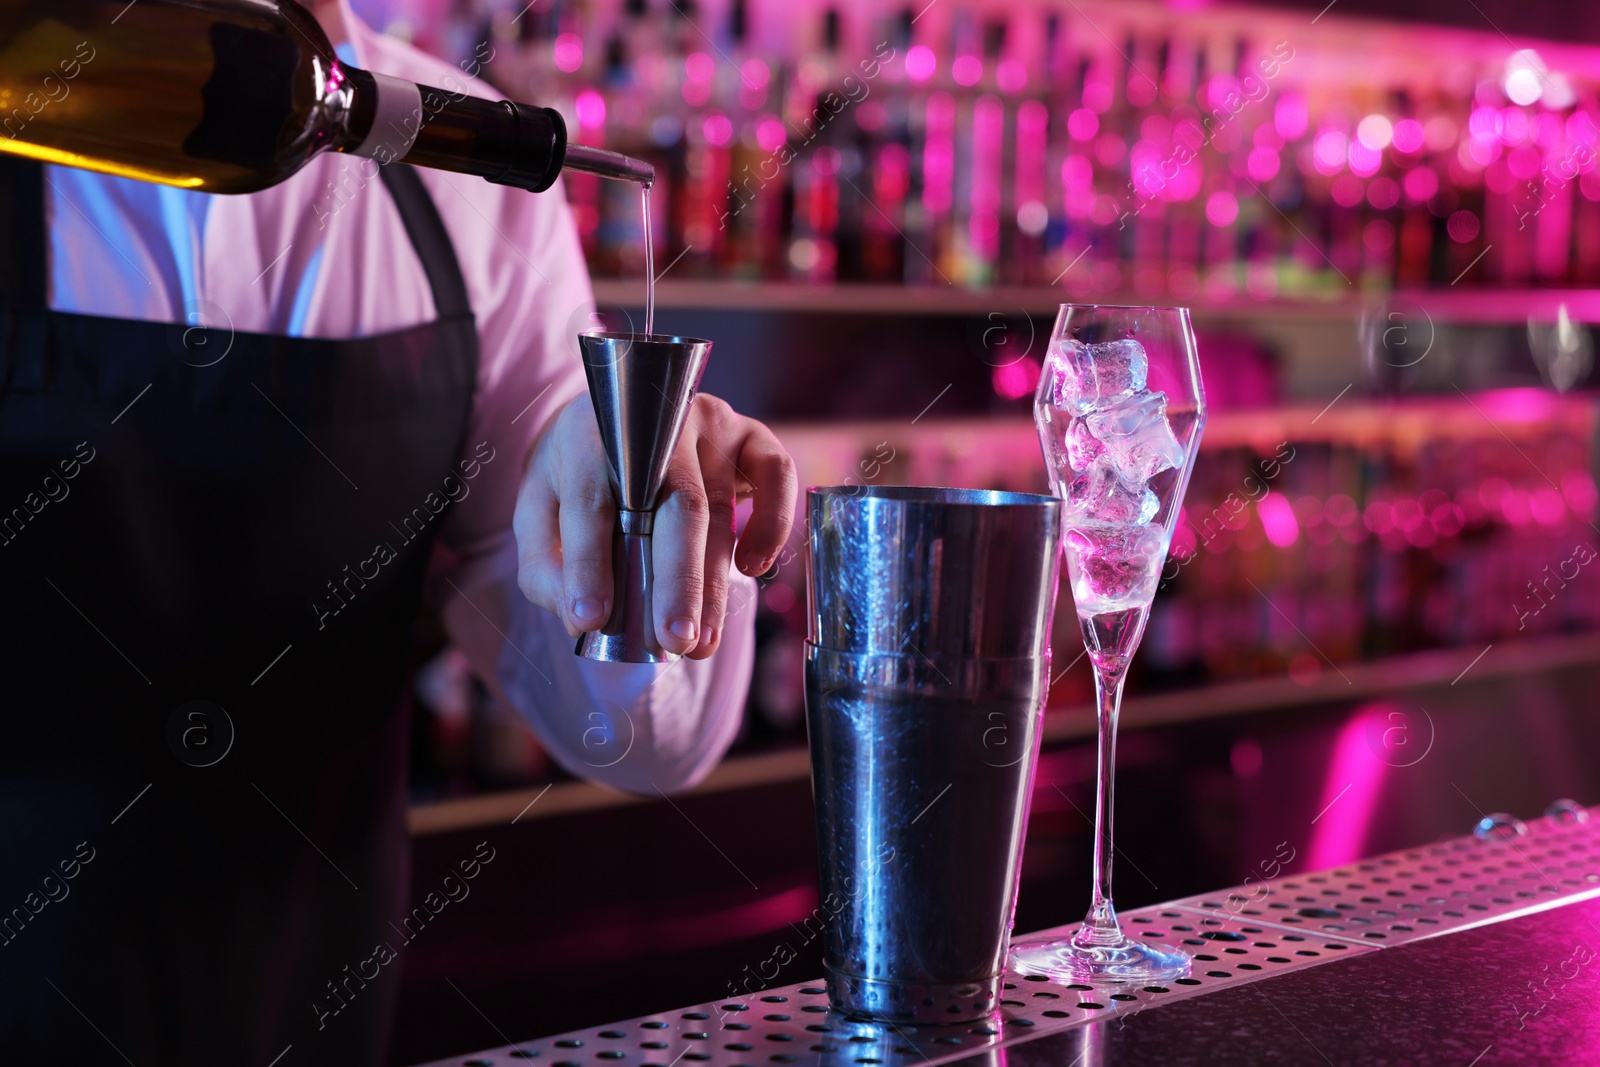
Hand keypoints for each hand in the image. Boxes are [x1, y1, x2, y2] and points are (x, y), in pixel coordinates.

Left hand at [514, 394, 796, 658]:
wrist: (623, 415)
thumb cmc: (578, 473)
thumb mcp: (538, 511)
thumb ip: (544, 566)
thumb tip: (579, 619)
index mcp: (590, 440)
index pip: (591, 502)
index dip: (589, 563)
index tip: (590, 619)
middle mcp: (657, 427)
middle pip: (674, 505)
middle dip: (676, 580)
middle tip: (674, 640)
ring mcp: (709, 426)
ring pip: (720, 507)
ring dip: (715, 582)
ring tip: (703, 641)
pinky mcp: (748, 435)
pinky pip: (776, 474)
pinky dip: (772, 523)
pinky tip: (753, 568)